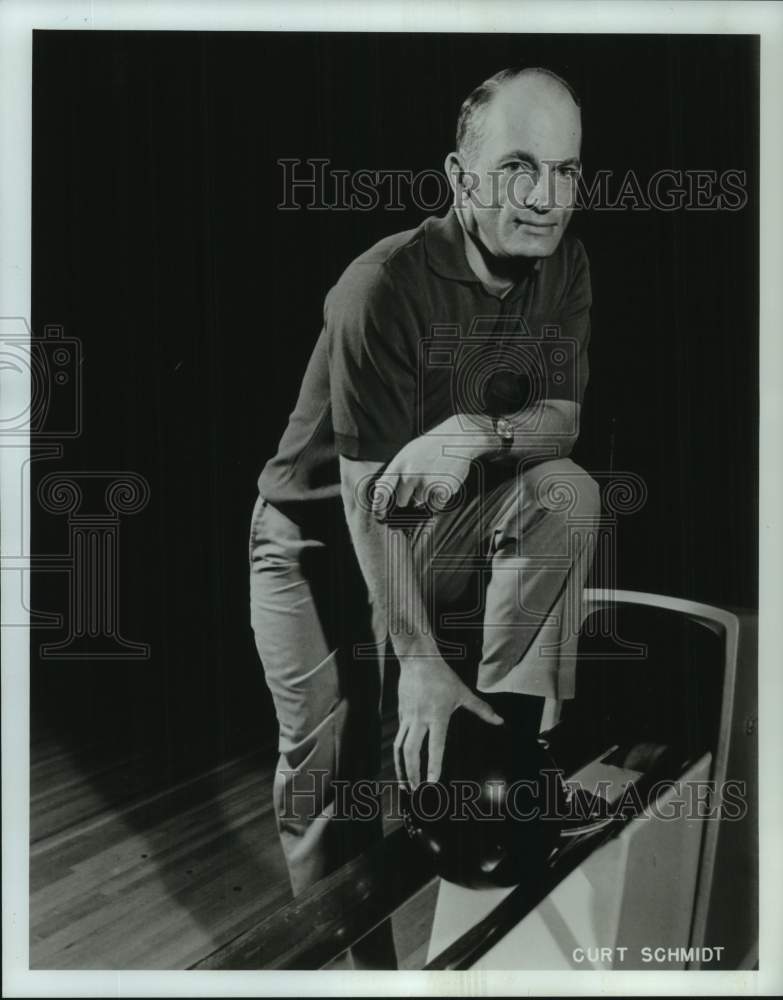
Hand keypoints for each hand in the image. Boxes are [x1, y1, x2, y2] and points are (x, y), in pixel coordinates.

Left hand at [371, 428, 475, 521]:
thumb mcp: (408, 453)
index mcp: (400, 464)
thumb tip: (387, 492)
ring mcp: (426, 483)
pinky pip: (435, 506)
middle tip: (420, 481)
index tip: (379, 515)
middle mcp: (410, 474)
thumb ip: (398, 472)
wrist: (457, 438)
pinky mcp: (442, 490)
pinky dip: (439, 499)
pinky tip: (442, 482)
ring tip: (435, 476)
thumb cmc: (432, 446)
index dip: (378, 506)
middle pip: (402, 501)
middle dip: (409, 497)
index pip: (383, 489)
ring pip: (420, 502)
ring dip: (426, 495)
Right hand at [395, 656, 502, 786]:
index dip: (433, 765)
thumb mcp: (463, 693)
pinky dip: (399, 753)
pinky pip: (399, 736)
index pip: (435, 746)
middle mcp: (420, 719)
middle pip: (411, 751)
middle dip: (411, 773)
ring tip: (404, 783)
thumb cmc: (443, 676)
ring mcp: (408, 717)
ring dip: (401, 768)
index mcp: (438, 716)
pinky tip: (403, 762)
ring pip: (400, 747)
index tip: (431, 782)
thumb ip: (481, 709)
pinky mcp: (401, 714)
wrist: (418, 660)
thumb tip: (499, 720)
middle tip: (415, 790)